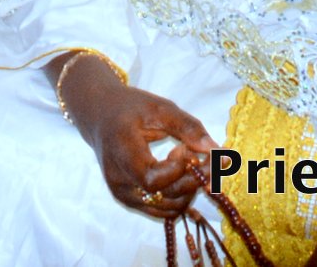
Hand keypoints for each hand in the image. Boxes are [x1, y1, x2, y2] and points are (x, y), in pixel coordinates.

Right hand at [58, 56, 214, 222]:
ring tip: (192, 161)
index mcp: (122, 153)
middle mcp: (119, 181)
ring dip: (190, 190)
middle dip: (194, 179)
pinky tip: (182, 172)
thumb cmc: (130, 108)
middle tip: (206, 157)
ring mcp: (123, 195)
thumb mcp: (159, 108)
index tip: (187, 148)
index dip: (179, 169)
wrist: (100, 118)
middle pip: (164, 197)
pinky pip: (162, 209)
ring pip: (167, 208)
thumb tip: (216, 150)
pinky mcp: (130, 200)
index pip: (153, 180)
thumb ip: (188, 127)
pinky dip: (180, 195)